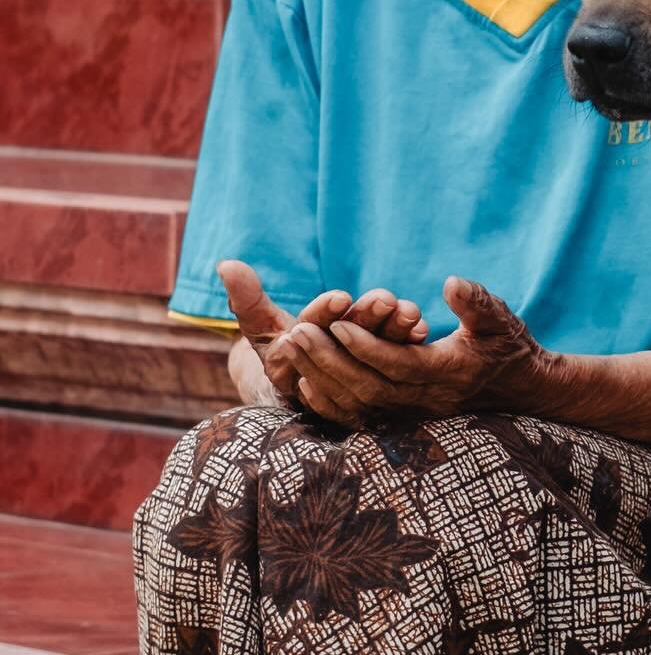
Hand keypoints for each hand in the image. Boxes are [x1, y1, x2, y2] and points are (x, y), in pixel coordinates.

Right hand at [217, 260, 427, 408]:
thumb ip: (247, 297)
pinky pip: (392, 365)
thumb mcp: (260, 325)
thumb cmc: (281, 348)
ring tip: (409, 310)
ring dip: (391, 333)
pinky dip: (406, 347)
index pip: (308, 333)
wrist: (303, 389)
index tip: (341, 296)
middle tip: (386, 299)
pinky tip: (422, 329)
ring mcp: (350, 381)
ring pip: (372, 355)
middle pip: (345, 344)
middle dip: (366, 320)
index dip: (323, 314)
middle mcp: (322, 374)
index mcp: (292, 359)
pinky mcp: (376, 383)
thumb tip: (225, 264)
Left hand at [270, 276, 553, 427]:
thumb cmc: (508, 345)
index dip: (366, 347)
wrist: (519, 390)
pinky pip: (360, 418)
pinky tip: (306, 382)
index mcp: (450, 372)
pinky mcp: (403, 418)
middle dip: (329, 360)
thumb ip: (476, 301)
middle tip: (298, 332)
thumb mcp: (500, 317)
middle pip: (368, 387)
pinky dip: (330, 404)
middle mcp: (428, 399)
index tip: (336, 325)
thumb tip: (451, 283)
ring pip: (358, 404)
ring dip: (322, 378)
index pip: (399, 364)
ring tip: (293, 348)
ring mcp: (413, 414)